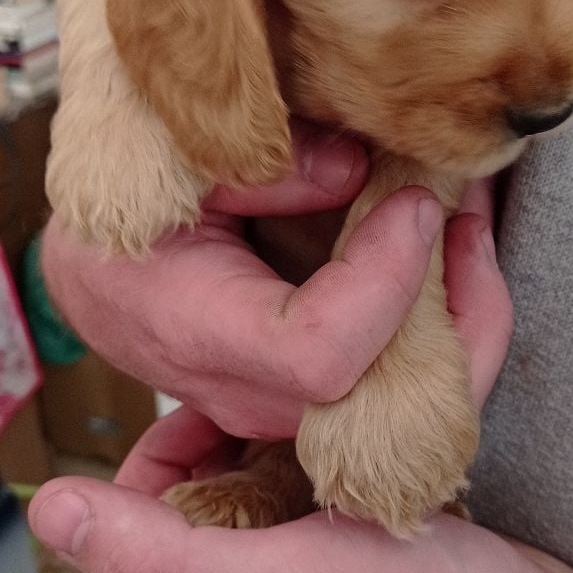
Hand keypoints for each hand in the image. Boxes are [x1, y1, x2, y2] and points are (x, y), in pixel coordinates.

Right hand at [30, 184, 572, 571]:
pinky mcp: (309, 391)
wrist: (100, 280)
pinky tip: (444, 244)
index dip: (385, 279)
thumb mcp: (175, 173)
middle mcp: (252, 392)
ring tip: (470, 218)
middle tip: (471, 205)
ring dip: (459, 306)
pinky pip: (393, 373)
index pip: (322, 352)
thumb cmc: (126, 225)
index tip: (415, 201)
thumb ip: (261, 170)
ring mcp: (287, 404)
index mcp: (204, 332)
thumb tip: (353, 169)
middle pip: (390, 392)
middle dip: (455, 300)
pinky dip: (436, 312)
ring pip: (409, 394)